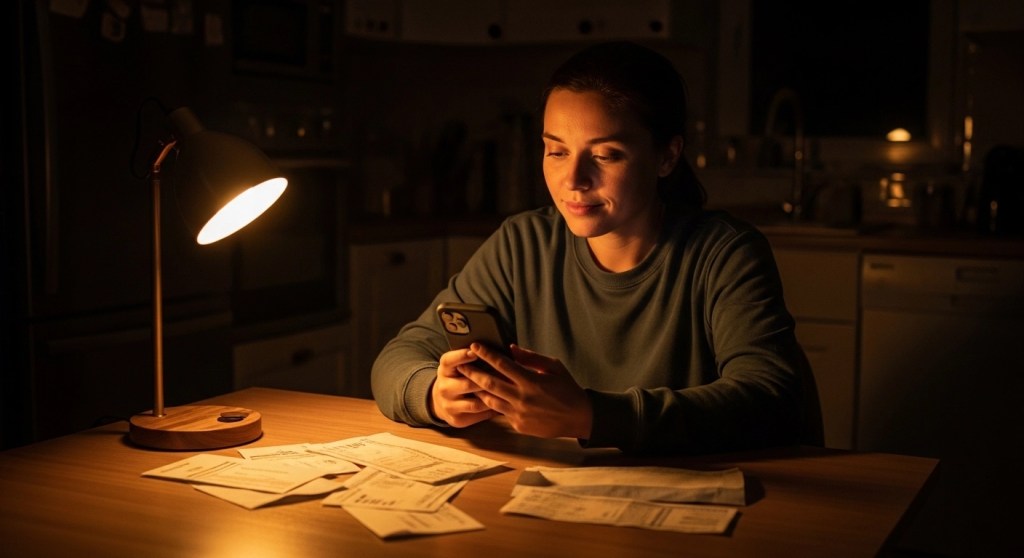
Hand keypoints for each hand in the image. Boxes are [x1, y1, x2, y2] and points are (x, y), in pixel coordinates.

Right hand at [430, 348, 500, 427]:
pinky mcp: (457, 419)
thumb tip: (499, 348)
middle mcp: (443, 387)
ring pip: (476, 403)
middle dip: (488, 380)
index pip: (449, 360)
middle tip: (506, 375)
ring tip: (509, 392)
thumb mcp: (458, 363)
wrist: (441, 401)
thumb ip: (472, 355)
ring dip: (494, 398)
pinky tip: (504, 403)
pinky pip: (479, 414)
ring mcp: (449, 405)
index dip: (462, 356)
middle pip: (467, 384)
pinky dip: (492, 409)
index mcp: (444, 369)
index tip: (475, 351)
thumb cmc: (458, 376)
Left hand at [462, 343, 592, 438]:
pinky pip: (500, 412)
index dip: (486, 354)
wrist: (579, 418)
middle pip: (489, 383)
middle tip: (461, 364)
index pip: (502, 364)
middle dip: (472, 372)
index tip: (474, 346)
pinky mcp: (518, 425)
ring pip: (490, 400)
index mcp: (530, 381)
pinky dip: (493, 403)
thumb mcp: (553, 367)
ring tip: (467, 381)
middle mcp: (521, 398)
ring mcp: (518, 414)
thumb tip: (511, 348)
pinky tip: (485, 396)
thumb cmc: (567, 389)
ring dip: (478, 389)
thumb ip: (531, 358)